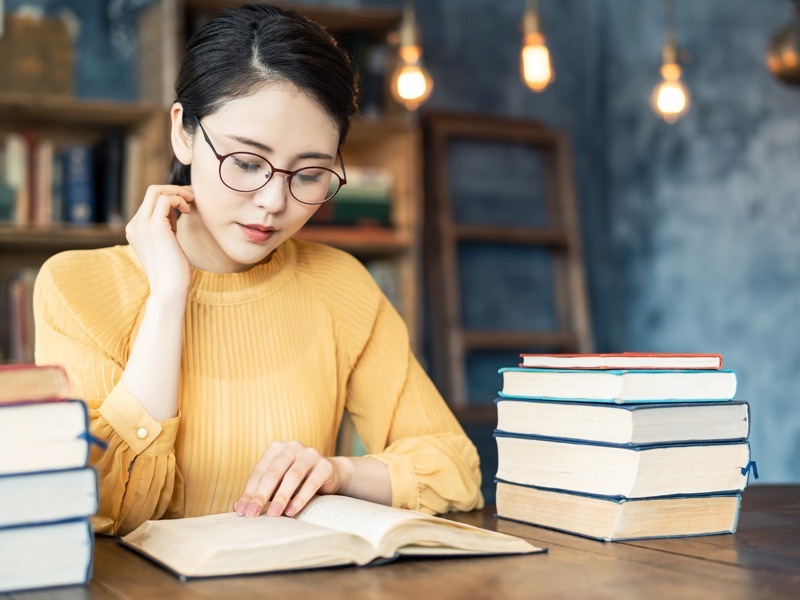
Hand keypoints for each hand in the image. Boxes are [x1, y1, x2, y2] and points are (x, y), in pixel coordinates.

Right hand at [125, 184, 194, 297]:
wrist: (169, 290)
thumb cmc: (173, 271)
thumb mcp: (166, 244)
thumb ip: (166, 226)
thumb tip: (175, 209)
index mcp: (135, 229)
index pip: (150, 201)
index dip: (171, 197)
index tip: (187, 203)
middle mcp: (134, 225)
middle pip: (152, 191)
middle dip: (175, 189)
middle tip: (192, 197)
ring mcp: (142, 225)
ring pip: (157, 191)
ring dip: (179, 193)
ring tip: (192, 203)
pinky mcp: (154, 226)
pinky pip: (166, 199)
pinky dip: (179, 200)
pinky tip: (188, 211)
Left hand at [233, 441, 348, 517]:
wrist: (329, 474)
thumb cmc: (297, 480)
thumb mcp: (277, 483)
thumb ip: (260, 492)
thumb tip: (239, 507)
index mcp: (276, 449)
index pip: (259, 472)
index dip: (249, 492)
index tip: (241, 511)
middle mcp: (292, 447)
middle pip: (273, 473)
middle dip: (261, 495)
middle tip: (252, 514)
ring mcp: (310, 455)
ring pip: (292, 476)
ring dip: (281, 497)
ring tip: (273, 515)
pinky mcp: (325, 466)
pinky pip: (311, 483)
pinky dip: (300, 498)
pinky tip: (291, 511)